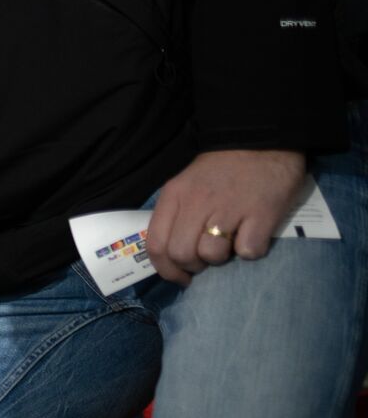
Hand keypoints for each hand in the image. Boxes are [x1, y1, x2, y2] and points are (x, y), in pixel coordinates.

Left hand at [144, 149, 306, 286]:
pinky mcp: (262, 213)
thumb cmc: (222, 169)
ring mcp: (229, 208)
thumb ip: (176, 215)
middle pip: (182, 254)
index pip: (156, 245)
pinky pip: (249, 252)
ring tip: (231, 242)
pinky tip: (254, 235)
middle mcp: (196, 203)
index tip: (180, 277)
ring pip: (212, 255)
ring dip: (222, 258)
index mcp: (174, 196)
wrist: (262, 140)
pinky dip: (252, 251)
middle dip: (193, 266)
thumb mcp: (186, 185)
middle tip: (207, 260)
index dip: (166, 269)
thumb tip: (174, 255)